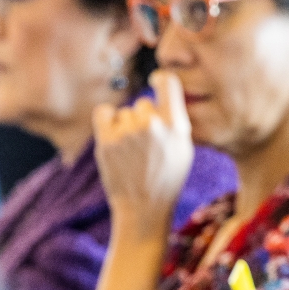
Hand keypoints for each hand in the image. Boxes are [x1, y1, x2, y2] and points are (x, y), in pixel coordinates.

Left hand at [93, 71, 194, 234]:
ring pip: (125, 112)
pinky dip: (107, 121)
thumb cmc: (167, 179)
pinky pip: (104, 112)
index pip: (168, 83)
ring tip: (131, 152)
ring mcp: (128, 133)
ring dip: (125, 126)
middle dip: (143, 119)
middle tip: (146, 145)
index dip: (161, 80)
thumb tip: (163, 93)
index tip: (157, 82)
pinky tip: (113, 137)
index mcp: (178, 127)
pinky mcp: (106, 141)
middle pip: (144, 103)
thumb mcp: (184, 149)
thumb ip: (176, 121)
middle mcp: (154, 126)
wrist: (143, 209)